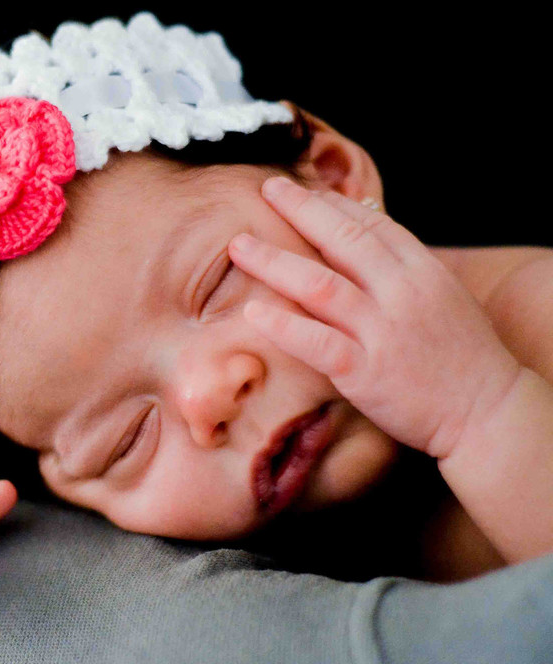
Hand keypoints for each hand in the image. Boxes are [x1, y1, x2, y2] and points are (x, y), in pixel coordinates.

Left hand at [228, 176, 522, 459]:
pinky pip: (317, 342)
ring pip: (320, 285)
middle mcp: (402, 293)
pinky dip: (283, 325)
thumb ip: (403, 269)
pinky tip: (252, 311)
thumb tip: (365, 233)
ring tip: (239, 246)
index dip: (332, 204)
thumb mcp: (442, 297)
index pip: (372, 224)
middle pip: (343, 240)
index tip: (301, 190)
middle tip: (265, 189)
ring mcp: (383, 331)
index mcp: (423, 271)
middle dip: (301, 210)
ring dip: (276, 262)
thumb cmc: (460, 356)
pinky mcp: (365, 371)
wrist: (486, 411)